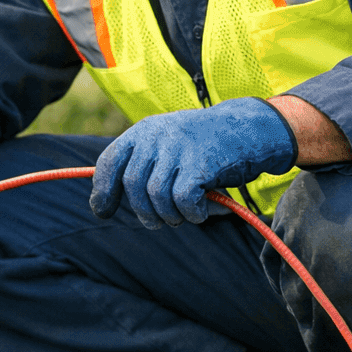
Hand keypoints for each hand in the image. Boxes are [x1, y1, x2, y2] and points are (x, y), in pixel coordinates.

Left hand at [90, 97, 296, 228]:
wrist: (249, 128)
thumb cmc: (206, 144)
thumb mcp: (168, 143)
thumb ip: (142, 165)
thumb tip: (104, 200)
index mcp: (144, 131)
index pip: (110, 161)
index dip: (102, 191)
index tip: (102, 211)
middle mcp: (157, 136)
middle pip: (133, 186)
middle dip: (143, 212)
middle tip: (157, 222)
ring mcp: (178, 149)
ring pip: (157, 198)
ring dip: (169, 216)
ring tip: (184, 214)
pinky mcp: (200, 164)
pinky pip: (183, 202)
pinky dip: (192, 214)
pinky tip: (202, 210)